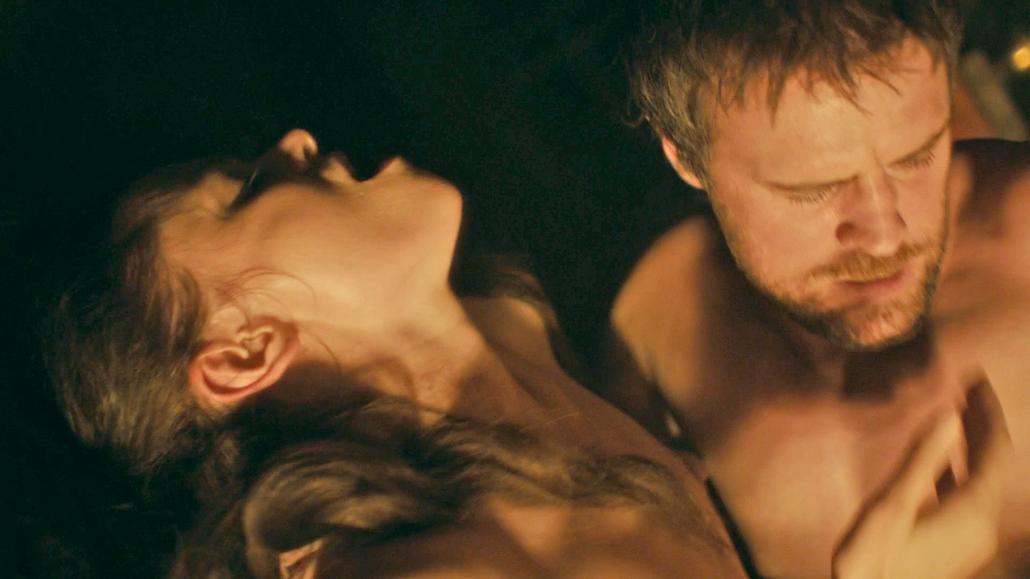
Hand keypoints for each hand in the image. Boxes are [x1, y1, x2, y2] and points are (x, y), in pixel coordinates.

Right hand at [832, 378, 1011, 578]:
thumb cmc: (874, 559)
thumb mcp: (892, 505)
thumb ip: (922, 460)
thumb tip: (950, 414)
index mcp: (971, 509)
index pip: (994, 449)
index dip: (987, 411)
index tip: (975, 378)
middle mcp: (982, 522)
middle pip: (995, 462)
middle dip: (985, 422)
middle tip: (970, 386)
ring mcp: (973, 536)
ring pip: (985, 478)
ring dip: (975, 444)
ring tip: (959, 412)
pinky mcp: (959, 543)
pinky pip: (973, 494)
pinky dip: (964, 468)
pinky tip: (948, 462)